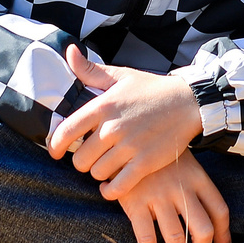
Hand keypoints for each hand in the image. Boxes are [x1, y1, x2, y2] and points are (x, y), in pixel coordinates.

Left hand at [48, 47, 202, 194]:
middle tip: (92, 157)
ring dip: (99, 173)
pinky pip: (117, 187)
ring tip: (106, 166)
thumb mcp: (121, 76)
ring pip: (97, 173)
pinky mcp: (145, 163)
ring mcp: (130, 146)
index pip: (66, 131)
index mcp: (103, 105)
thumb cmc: (151, 90)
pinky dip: (110, 191)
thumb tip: (69, 51)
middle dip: (82, 161)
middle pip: (80, 159)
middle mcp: (113, 127)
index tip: (55, 152)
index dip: (55, 145)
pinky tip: (111, 185)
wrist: (189, 102)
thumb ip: (91, 70)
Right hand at [112, 152, 230, 242]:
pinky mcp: (136, 203)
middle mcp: (181, 189)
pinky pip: (146, 237)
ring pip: (176, 238)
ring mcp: (159, 196)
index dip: (223, 234)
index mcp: (197, 178)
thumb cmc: (157, 154)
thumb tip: (210, 222)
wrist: (126, 137)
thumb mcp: (183, 162)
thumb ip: (196, 187)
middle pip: (202, 229)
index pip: (219, 210)